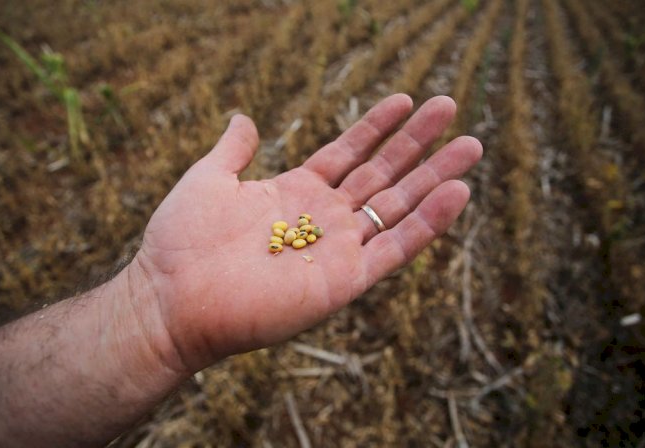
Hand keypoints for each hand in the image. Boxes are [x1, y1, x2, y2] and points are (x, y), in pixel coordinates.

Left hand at [136, 94, 482, 370]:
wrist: (173, 299)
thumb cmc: (181, 242)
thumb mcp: (208, 179)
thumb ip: (233, 150)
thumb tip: (243, 118)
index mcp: (294, 193)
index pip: (348, 153)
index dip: (376, 127)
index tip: (406, 99)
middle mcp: (322, 219)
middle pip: (382, 174)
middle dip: (417, 143)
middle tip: (451, 109)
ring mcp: (337, 249)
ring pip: (398, 207)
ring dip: (435, 177)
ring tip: (471, 146)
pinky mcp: (346, 281)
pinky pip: (396, 248)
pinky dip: (429, 223)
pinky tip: (459, 192)